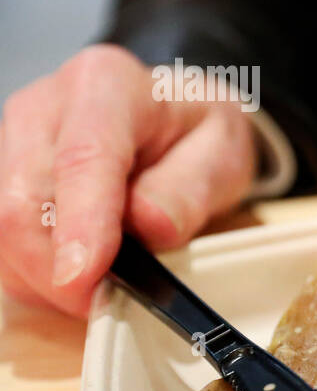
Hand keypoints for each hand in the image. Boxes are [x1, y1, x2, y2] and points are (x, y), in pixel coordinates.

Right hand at [0, 45, 256, 316]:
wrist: (175, 116)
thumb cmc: (197, 133)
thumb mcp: (221, 152)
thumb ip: (189, 189)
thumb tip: (148, 228)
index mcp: (106, 87)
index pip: (82, 159)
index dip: (80, 224)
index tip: (84, 277)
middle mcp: (45, 107)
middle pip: (22, 201)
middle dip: (54, 269)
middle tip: (102, 304)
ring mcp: (15, 142)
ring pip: (4, 228)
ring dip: (43, 277)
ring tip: (98, 289)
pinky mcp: (6, 177)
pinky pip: (5, 241)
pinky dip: (36, 274)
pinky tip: (77, 277)